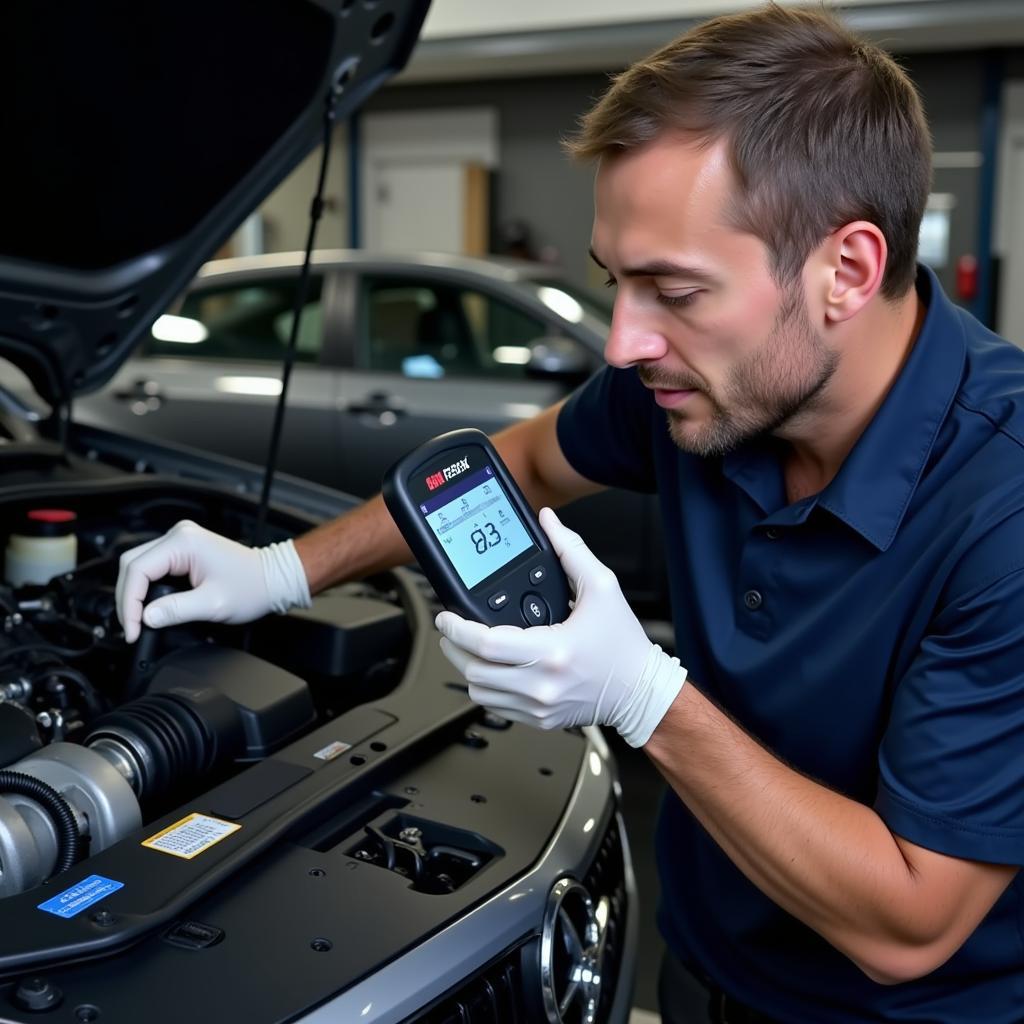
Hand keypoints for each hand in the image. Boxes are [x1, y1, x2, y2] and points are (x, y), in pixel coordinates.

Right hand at [115, 520, 310, 642]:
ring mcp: (180, 541)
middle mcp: (179, 535)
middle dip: (128, 599)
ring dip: (134, 594)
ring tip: (137, 621)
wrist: (273, 579)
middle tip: (132, 628)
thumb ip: (177, 611)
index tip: (133, 628)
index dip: (129, 603)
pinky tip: (149, 607)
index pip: (138, 569)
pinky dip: (146, 588)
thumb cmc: (252, 587)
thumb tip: (146, 618)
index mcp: (184, 542)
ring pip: (139, 565)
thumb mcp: (213, 604)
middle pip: (132, 565)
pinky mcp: (183, 551)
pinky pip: (153, 567)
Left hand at [435, 508, 684, 746]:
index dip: (458, 628)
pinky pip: (496, 707)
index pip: (485, 644)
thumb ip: (571, 550)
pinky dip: (487, 687)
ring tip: (469, 648)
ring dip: (468, 667)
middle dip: (453, 647)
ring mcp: (538, 706)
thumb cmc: (623, 644)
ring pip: (480, 692)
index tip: (447, 616)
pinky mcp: (539, 719)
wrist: (639, 689)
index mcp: (552, 651)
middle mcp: (541, 683)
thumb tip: (549, 522)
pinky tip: (492, 668)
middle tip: (451, 629)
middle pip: (473, 670)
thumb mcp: (602, 587)